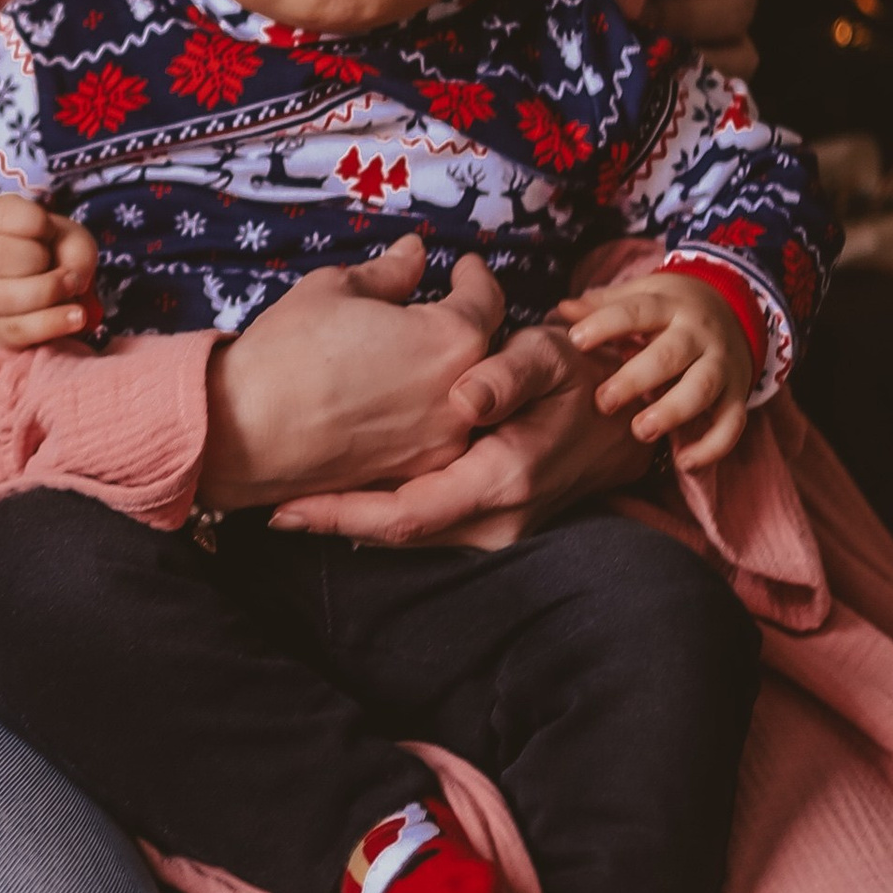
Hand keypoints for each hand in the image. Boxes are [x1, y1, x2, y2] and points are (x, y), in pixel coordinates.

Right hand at [0, 195, 99, 346]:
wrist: (58, 288)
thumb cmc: (60, 253)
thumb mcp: (74, 240)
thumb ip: (75, 252)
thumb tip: (70, 281)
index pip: (2, 215)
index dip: (36, 223)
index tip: (50, 232)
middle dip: (38, 261)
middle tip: (63, 266)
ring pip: (2, 297)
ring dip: (47, 293)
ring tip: (73, 289)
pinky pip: (17, 329)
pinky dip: (51, 324)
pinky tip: (74, 318)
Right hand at [200, 235, 508, 513]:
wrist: (245, 432)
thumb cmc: (286, 351)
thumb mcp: (336, 288)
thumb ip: (390, 272)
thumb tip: (415, 254)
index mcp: (451, 338)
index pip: (486, 300)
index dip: (475, 278)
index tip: (464, 269)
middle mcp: (460, 396)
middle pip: (485, 352)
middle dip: (467, 325)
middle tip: (442, 307)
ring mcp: (439, 443)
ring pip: (466, 399)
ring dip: (451, 373)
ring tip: (415, 355)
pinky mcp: (412, 474)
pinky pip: (436, 435)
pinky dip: (427, 412)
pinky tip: (395, 398)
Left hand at [267, 316, 654, 547]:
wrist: (624, 419)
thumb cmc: (578, 377)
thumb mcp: (550, 357)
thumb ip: (509, 372)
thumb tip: (466, 395)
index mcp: (502, 479)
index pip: (404, 514)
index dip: (342, 514)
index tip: (288, 504)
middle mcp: (497, 520)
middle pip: (394, 534)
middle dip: (333, 521)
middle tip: (268, 503)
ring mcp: (496, 530)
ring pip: (406, 534)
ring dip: (350, 520)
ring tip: (289, 501)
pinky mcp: (489, 525)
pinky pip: (424, 526)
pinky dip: (378, 515)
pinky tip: (337, 499)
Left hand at [558, 270, 754, 468]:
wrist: (735, 308)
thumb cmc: (670, 309)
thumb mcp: (641, 295)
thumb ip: (604, 305)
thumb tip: (564, 309)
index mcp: (669, 305)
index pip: (637, 312)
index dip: (606, 324)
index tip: (576, 341)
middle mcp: (698, 334)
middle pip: (670, 355)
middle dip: (636, 380)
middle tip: (603, 403)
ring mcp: (721, 364)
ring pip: (702, 388)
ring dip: (673, 411)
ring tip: (641, 432)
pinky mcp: (738, 393)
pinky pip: (732, 423)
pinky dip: (713, 447)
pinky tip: (683, 462)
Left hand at [642, 0, 766, 77]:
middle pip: (738, 0)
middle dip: (679, 5)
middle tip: (626, 3)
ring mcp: (734, 20)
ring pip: (735, 38)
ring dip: (682, 39)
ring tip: (630, 34)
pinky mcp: (723, 60)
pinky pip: (735, 72)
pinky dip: (703, 71)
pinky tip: (656, 66)